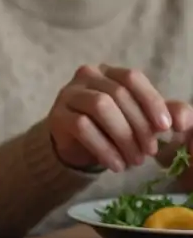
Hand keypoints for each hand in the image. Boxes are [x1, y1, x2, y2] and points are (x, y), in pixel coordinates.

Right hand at [48, 64, 192, 172]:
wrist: (76, 146)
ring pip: (100, 107)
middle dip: (139, 126)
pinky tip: (116, 165)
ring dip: (122, 136)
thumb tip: (183, 121)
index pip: (132, 78)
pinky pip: (82, 126)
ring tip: (134, 161)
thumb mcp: (142, 120)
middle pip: (118, 94)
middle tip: (150, 153)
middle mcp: (87, 76)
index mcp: (110, 72)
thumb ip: (166, 115)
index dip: (151, 101)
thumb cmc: (113, 128)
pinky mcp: (58, 115)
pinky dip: (104, 148)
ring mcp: (69, 94)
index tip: (166, 128)